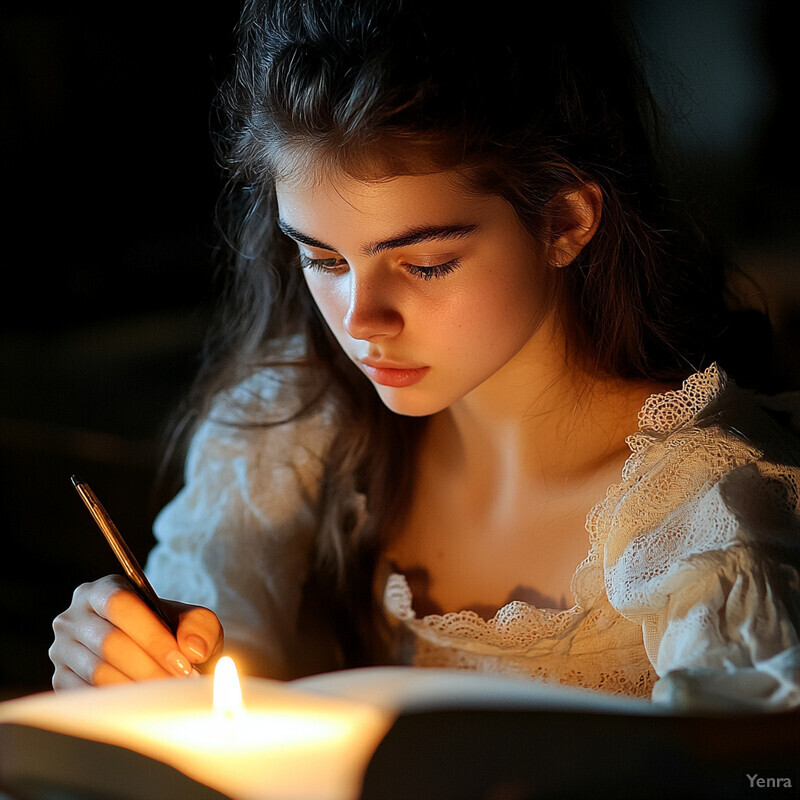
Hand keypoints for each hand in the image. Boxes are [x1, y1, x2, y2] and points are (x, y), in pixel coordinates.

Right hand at [49, 575, 223, 689]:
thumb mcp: (194, 621)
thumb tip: (192, 648)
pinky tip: (145, 706)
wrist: (159, 656)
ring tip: (168, 695)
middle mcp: (75, 616)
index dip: (152, 636)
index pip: (121, 605)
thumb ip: (200, 627)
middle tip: (178, 685)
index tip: (182, 663)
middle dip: (150, 667)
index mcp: (104, 590)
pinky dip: (119, 704)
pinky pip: (87, 696)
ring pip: (98, 672)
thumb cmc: (174, 634)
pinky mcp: (60, 680)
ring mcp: (63, 650)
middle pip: (109, 642)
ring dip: (137, 688)